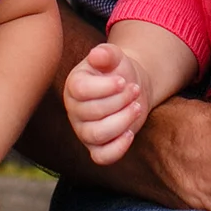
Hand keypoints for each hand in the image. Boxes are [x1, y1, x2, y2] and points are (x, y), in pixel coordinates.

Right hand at [64, 43, 152, 163]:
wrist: (130, 86)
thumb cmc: (118, 70)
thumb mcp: (114, 56)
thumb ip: (107, 53)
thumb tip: (97, 55)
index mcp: (74, 85)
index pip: (80, 90)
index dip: (105, 87)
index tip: (123, 80)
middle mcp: (74, 110)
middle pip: (92, 113)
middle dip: (120, 101)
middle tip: (134, 90)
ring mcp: (83, 130)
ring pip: (96, 135)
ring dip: (122, 121)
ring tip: (137, 107)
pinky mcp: (96, 147)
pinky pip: (101, 157)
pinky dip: (118, 148)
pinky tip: (131, 132)